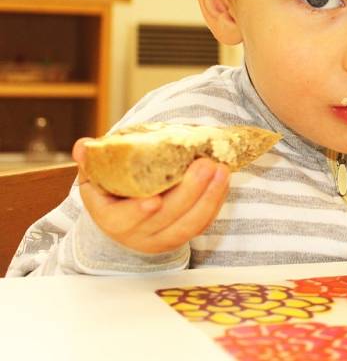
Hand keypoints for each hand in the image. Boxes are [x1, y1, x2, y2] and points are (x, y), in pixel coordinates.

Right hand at [74, 138, 230, 253]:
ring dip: (210, 197)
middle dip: (189, 192)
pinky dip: (216, 203)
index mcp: (111, 219)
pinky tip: (224, 181)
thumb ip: (91, 161)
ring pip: (190, 225)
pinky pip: (202, 224)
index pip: (123, 220)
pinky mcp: (183, 235)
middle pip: (166, 219)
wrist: (124, 218)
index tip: (153, 200)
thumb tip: (83, 146)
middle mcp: (138, 234)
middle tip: (205, 164)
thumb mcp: (95, 177)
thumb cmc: (110, 192)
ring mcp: (163, 238)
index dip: (137, 212)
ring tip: (222, 170)